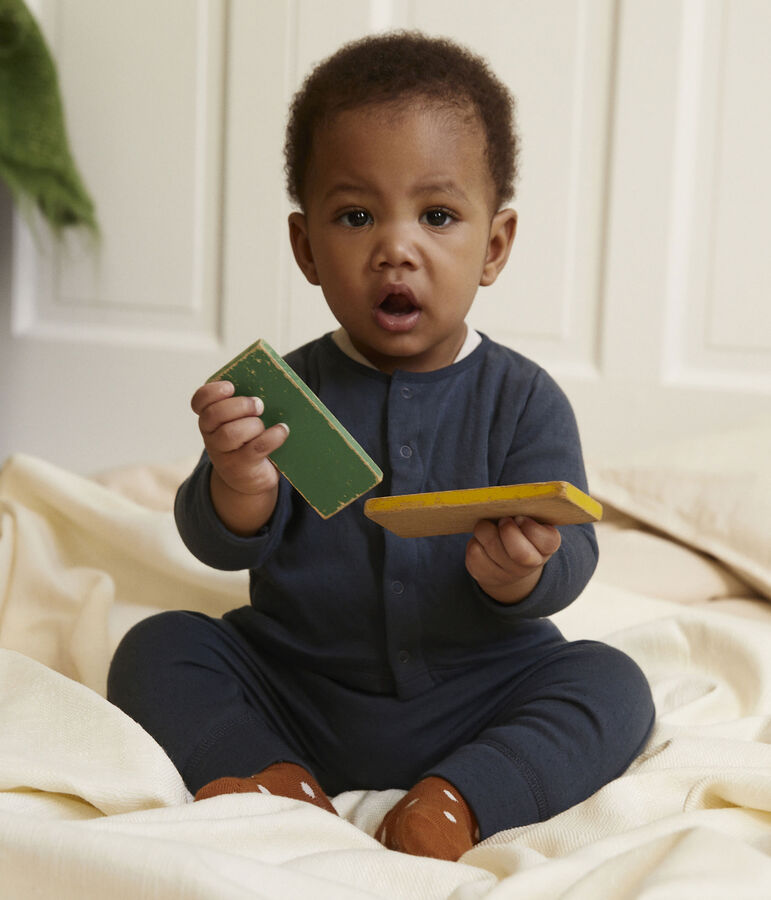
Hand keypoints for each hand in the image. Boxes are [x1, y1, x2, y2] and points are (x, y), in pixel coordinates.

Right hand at [191, 380, 289, 533]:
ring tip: (264, 424)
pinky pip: (254, 449)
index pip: (200, 402)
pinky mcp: (240, 467)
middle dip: (239, 405)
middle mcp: (211, 436)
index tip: (231, 386)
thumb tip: (274, 389)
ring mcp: (222, 454)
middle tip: (259, 405)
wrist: (250, 479)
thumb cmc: (250, 441)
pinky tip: (282, 430)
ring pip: (230, 434)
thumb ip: (249, 407)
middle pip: (213, 415)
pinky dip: (272, 437)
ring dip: (252, 425)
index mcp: (210, 419)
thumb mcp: (244, 422)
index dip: (212, 392)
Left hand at [465, 516, 560, 603]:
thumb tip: (506, 499)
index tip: (519, 517)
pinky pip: (475, 553)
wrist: (509, 558)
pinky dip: (475, 541)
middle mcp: (532, 564)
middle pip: (519, 553)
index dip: (530, 527)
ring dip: (485, 530)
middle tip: (502, 519)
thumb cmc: (520, 527)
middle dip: (507, 531)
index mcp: (547, 546)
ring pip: (491, 548)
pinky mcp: (486, 575)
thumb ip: (525, 507)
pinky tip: (481, 539)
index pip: (547, 542)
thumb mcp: (530, 516)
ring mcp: (509, 574)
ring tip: (488, 524)